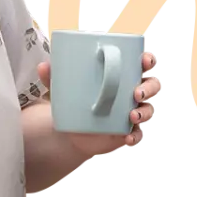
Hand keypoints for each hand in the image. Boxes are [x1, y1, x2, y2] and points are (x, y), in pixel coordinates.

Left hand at [37, 47, 160, 157]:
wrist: (70, 132)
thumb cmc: (74, 101)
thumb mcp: (63, 88)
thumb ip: (54, 77)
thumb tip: (44, 65)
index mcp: (122, 75)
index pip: (142, 63)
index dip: (147, 59)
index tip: (143, 60)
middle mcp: (132, 93)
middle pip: (152, 85)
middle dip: (149, 87)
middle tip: (136, 92)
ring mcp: (131, 113)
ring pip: (148, 110)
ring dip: (144, 112)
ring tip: (131, 116)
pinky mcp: (126, 133)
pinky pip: (137, 135)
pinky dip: (134, 136)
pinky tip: (127, 137)